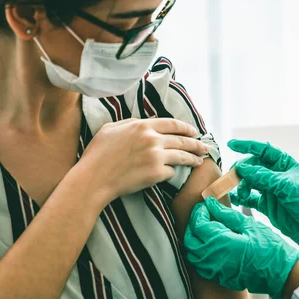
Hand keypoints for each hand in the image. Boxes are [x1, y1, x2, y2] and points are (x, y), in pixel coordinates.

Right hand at [80, 118, 208, 202]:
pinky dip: (172, 172)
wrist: (94, 178)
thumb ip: (132, 122)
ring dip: (193, 159)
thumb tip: (149, 120)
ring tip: (199, 161)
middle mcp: (152, 139)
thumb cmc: (98, 154)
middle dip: (196, 144)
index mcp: (142, 125)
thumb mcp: (112, 129)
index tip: (194, 132)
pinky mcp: (156, 174)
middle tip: (205, 147)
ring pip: (182, 156)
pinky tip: (174, 173)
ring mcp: (156, 157)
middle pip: (182, 140)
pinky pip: (171, 171)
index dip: (186, 128)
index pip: (173, 124)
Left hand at [184, 197, 298, 298]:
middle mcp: (214, 259)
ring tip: (204, 230)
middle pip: (189, 241)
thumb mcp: (250, 226)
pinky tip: (209, 246)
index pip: (198, 225)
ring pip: (192, 255)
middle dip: (192, 226)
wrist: (281, 274)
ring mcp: (215, 271)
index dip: (198, 213)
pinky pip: (200, 266)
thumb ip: (227, 215)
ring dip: (193, 241)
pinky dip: (199, 254)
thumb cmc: (270, 248)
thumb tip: (211, 204)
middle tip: (202, 216)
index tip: (204, 205)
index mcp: (222, 242)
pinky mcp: (220, 278)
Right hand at [228, 139, 298, 252]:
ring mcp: (270, 190)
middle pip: (252, 166)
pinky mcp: (266, 204)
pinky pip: (249, 198)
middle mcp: (276, 175)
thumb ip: (264, 177)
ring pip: (249, 182)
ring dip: (241, 185)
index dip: (247, 146)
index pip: (263, 150)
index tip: (231, 145)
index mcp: (285, 164)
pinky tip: (234, 199)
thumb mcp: (287, 187)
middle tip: (233, 178)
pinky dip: (241, 198)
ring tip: (242, 194)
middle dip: (242, 171)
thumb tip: (243, 168)